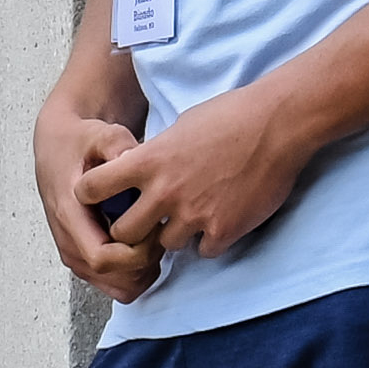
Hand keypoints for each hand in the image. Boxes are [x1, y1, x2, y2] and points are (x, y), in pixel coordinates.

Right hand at [28, 87, 159, 303]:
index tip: (153, 228)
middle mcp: (67, 240)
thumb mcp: (99, 135)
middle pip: (115, 278)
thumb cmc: (81, 142)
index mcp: (68, 214)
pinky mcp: (82, 258)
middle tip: (159, 231)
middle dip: (146, 262)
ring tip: (153, 238)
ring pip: (118, 287)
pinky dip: (137, 274)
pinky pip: (116, 284)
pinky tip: (146, 247)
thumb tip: (130, 155)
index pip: (103, 258)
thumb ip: (115, 145)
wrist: (59, 147)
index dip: (136, 252)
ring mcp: (73, 253)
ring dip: (143, 270)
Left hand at [73, 86, 321, 281]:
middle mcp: (164, 192)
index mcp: (146, 162)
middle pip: (123, 232)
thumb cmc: (229, 116)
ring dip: (175, 235)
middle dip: (132, 230)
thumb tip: (138, 170)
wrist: (277, 124)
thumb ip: (154, 156)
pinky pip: (205, 251)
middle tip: (147, 222)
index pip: (91, 188)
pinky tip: (219, 222)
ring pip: (166, 245)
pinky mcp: (224, 229)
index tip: (102, 198)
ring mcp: (194, 214)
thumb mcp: (177, 128)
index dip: (92, 196)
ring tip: (193, 216)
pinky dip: (210, 241)